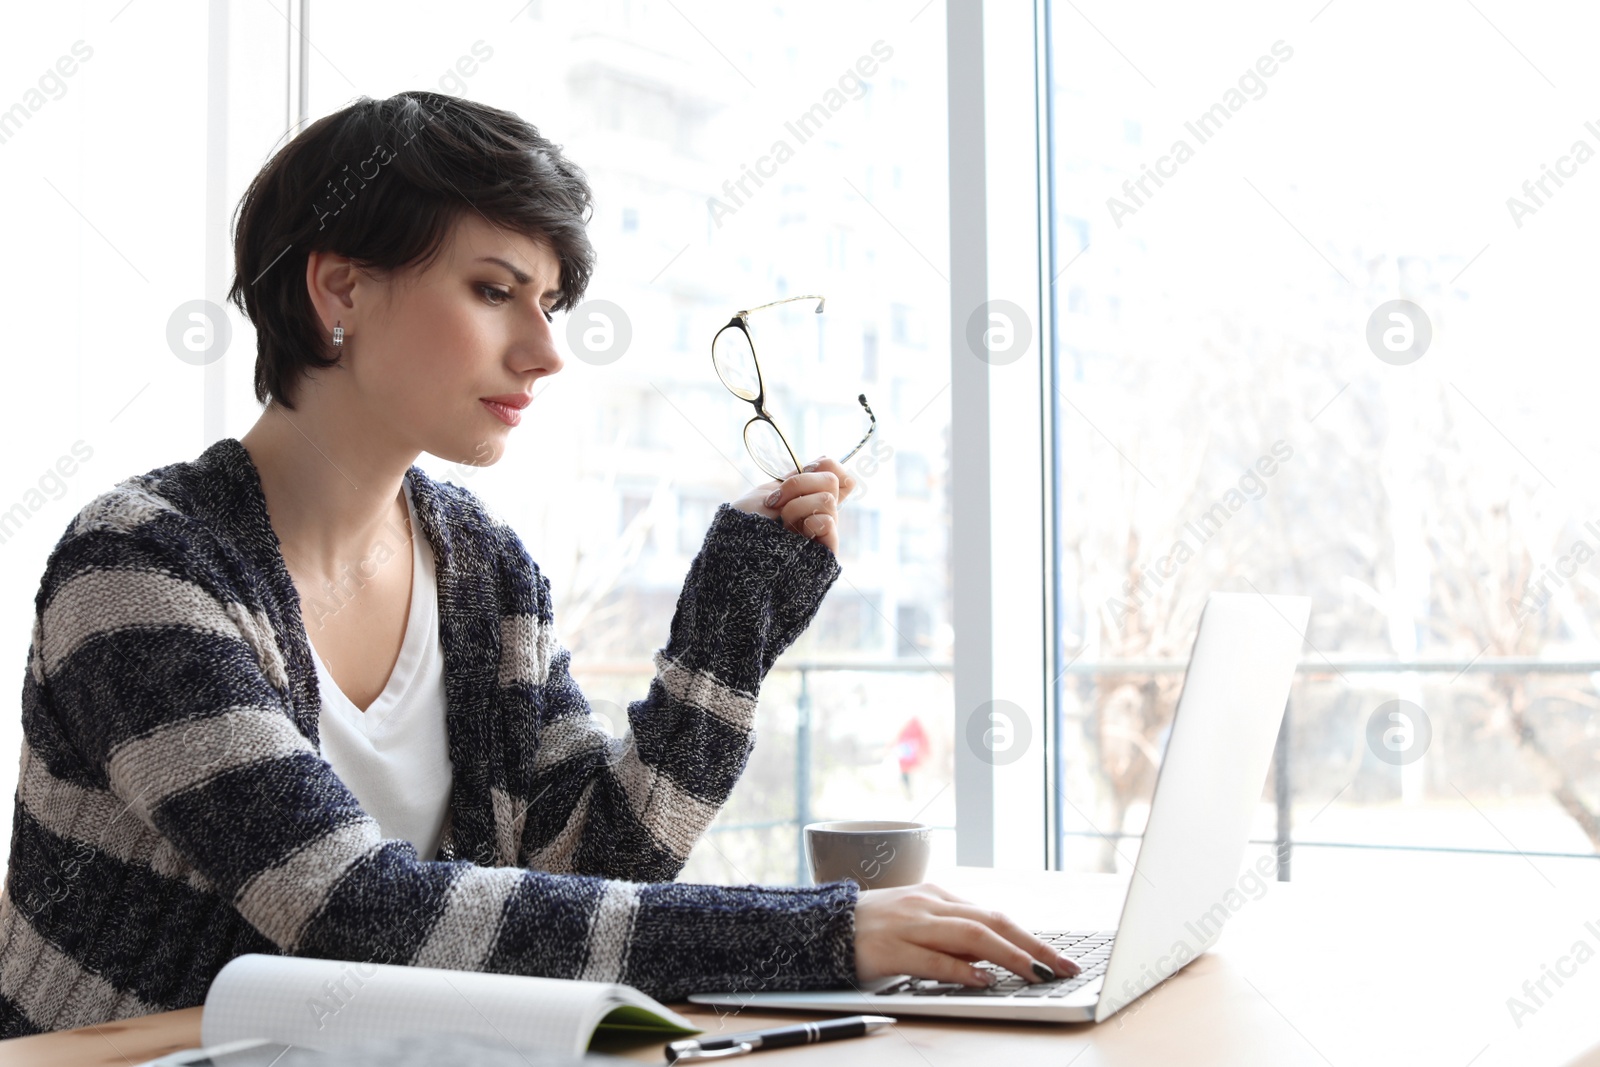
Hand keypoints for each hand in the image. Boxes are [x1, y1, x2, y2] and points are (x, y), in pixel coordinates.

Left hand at [729, 456, 855, 553]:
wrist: (734, 551)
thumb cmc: (744, 523)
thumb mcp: (769, 491)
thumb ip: (798, 479)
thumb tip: (825, 459)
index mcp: (808, 496)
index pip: (837, 472)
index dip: (826, 465)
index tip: (804, 470)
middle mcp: (820, 511)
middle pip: (833, 480)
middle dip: (799, 484)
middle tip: (776, 502)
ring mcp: (824, 531)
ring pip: (827, 499)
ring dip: (796, 506)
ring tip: (781, 523)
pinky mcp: (825, 550)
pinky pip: (829, 522)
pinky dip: (810, 521)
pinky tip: (794, 533)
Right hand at [853, 883, 1082, 985]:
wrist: (819, 926)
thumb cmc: (873, 928)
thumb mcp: (917, 922)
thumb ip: (952, 936)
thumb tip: (994, 957)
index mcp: (937, 896)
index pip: (995, 916)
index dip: (1031, 938)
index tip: (1060, 958)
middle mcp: (928, 905)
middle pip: (992, 922)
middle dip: (1033, 946)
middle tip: (1063, 967)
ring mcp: (910, 925)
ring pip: (970, 935)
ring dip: (1009, 955)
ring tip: (1036, 973)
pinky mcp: (890, 949)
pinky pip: (932, 959)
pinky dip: (961, 969)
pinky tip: (983, 979)